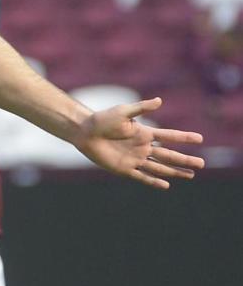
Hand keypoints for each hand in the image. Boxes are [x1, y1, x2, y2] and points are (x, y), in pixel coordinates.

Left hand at [75, 98, 204, 188]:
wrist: (84, 132)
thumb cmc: (102, 119)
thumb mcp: (123, 112)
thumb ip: (141, 108)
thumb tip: (159, 100)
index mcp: (144, 133)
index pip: (168, 136)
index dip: (183, 137)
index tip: (200, 138)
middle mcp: (143, 147)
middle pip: (168, 155)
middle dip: (184, 160)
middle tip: (202, 164)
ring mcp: (135, 159)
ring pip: (159, 167)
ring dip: (175, 172)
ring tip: (191, 175)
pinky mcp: (124, 169)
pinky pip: (142, 176)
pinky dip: (153, 181)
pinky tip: (166, 185)